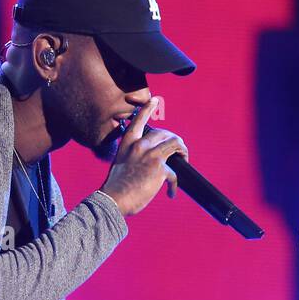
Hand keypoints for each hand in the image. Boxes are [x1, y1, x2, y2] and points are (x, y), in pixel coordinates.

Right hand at [100, 99, 188, 215]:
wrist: (114, 200)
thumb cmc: (116, 187)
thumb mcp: (121, 164)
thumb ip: (133, 157)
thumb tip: (148, 162)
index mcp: (128, 143)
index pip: (138, 120)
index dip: (147, 108)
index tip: (155, 100)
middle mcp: (140, 145)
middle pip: (165, 134)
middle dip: (175, 141)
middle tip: (179, 152)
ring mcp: (151, 155)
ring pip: (175, 144)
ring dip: (183, 152)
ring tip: (184, 161)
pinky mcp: (160, 169)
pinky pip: (175, 173)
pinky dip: (174, 185)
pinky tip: (170, 193)